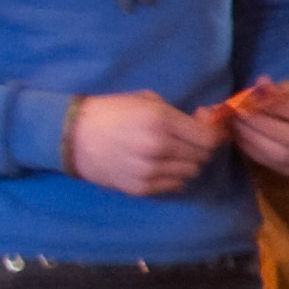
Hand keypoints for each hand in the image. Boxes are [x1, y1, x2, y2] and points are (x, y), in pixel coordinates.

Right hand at [64, 91, 225, 195]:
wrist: (72, 135)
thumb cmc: (111, 112)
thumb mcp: (146, 100)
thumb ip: (179, 113)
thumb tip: (207, 120)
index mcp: (162, 121)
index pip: (208, 138)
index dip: (215, 135)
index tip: (213, 132)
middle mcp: (158, 148)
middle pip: (202, 156)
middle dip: (200, 148)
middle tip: (189, 141)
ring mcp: (149, 171)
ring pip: (191, 172)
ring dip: (187, 163)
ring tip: (172, 153)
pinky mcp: (140, 188)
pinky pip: (174, 185)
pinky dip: (174, 176)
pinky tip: (160, 165)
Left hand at [229, 81, 288, 175]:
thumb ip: (281, 89)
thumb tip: (260, 84)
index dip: (272, 106)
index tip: (248, 100)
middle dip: (260, 126)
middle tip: (238, 115)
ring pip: (283, 155)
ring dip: (254, 141)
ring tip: (237, 126)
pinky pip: (277, 166)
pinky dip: (256, 153)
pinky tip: (243, 139)